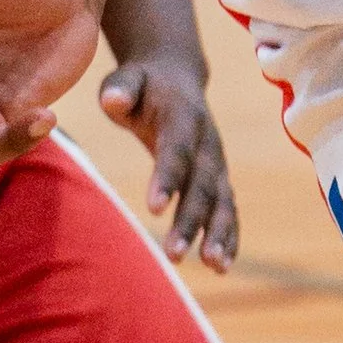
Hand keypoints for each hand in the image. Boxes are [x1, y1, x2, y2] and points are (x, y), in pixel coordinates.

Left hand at [98, 54, 239, 268]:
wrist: (175, 75)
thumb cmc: (142, 83)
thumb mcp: (127, 79)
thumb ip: (120, 88)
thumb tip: (113, 100)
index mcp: (184, 116)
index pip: (176, 149)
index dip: (168, 177)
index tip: (154, 209)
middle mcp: (207, 142)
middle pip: (202, 184)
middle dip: (191, 220)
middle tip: (173, 254)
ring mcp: (217, 162)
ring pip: (222, 201)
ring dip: (219, 234)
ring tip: (213, 266)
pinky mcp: (218, 179)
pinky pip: (227, 209)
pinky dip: (229, 236)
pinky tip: (221, 266)